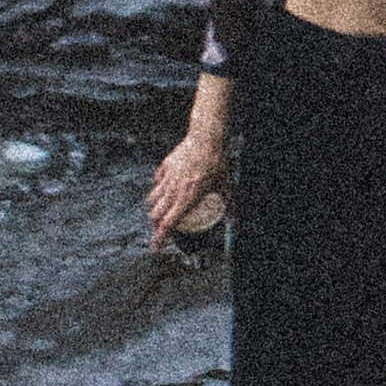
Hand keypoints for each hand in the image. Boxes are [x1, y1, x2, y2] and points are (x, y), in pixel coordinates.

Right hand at [146, 123, 229, 250]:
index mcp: (186, 199)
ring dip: (154, 208)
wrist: (206, 139)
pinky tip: (164, 186)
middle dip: (155, 225)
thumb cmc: (216, 162)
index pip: (168, 224)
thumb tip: (233, 217)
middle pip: (156, 214)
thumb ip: (229, 203)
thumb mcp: (225, 185)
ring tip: (160, 210)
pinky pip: (157, 180)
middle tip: (160, 229)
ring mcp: (167, 178)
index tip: (156, 246)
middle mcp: (173, 191)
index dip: (160, 238)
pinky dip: (158, 186)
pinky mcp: (166, 166)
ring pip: (152, 198)